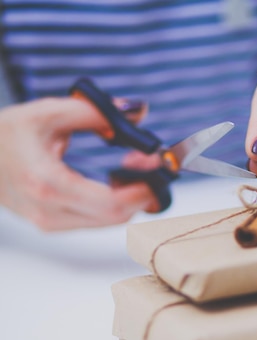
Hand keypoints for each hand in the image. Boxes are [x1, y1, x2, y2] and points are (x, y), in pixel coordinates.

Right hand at [0, 97, 157, 230]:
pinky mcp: (51, 225)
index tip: (155, 164)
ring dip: (131, 198)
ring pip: (109, 222)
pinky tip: (118, 181)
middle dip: (142, 190)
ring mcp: (49, 222)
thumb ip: (97, 112)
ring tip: (134, 167)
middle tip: (149, 163)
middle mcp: (48, 211)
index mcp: (46, 184)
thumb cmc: (6, 134)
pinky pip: (96, 220)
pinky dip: (115, 204)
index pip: (111, 202)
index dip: (142, 187)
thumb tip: (136, 110)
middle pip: (116, 216)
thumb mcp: (49, 112)